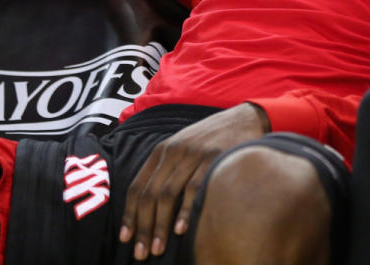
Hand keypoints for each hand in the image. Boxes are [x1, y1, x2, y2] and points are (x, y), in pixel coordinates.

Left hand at [119, 103, 269, 259]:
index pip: (137, 186)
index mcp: (162, 151)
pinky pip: (194, 188)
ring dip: (160, 225)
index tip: (125, 238)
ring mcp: (193, 155)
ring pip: (168, 195)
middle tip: (141, 253)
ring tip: (157, 249)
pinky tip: (181, 230)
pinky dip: (185, 211)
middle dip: (143, 227)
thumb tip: (150, 207)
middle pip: (150, 195)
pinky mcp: (213, 158)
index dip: (129, 214)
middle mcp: (173, 152)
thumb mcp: (183, 147)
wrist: (244, 118)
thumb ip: (167, 170)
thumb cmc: (211, 139)